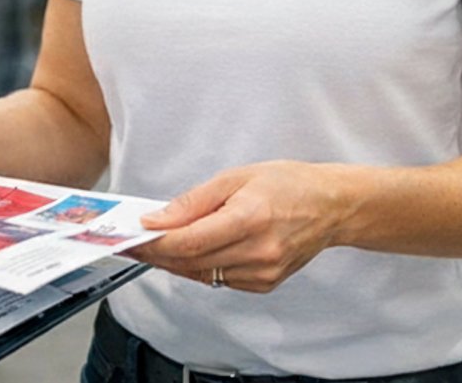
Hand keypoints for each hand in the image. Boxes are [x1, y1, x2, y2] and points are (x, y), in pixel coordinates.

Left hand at [127, 161, 364, 293]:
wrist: (330, 207)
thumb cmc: (288, 184)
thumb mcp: (236, 177)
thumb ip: (194, 202)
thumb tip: (158, 219)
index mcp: (250, 219)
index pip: (189, 241)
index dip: (156, 241)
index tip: (132, 235)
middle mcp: (258, 251)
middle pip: (191, 261)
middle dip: (156, 252)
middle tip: (130, 241)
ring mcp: (263, 273)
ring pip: (201, 274)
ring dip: (173, 261)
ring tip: (153, 245)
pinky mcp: (264, 284)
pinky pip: (219, 279)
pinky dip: (198, 266)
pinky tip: (188, 251)